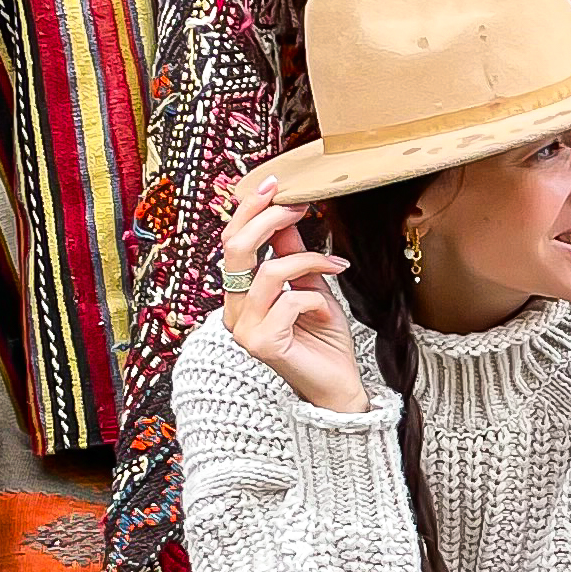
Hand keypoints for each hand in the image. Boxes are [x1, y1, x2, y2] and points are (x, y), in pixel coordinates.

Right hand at [219, 171, 366, 413]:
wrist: (338, 386)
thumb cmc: (323, 339)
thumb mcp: (309, 285)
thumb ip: (292, 254)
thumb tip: (287, 212)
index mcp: (238, 296)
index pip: (232, 244)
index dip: (249, 211)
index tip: (277, 185)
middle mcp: (233, 312)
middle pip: (236, 250)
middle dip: (268, 219)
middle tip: (300, 206)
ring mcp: (243, 330)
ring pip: (269, 273)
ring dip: (309, 262)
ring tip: (335, 268)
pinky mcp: (262, 344)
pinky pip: (289, 301)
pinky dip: (316, 300)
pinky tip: (329, 315)